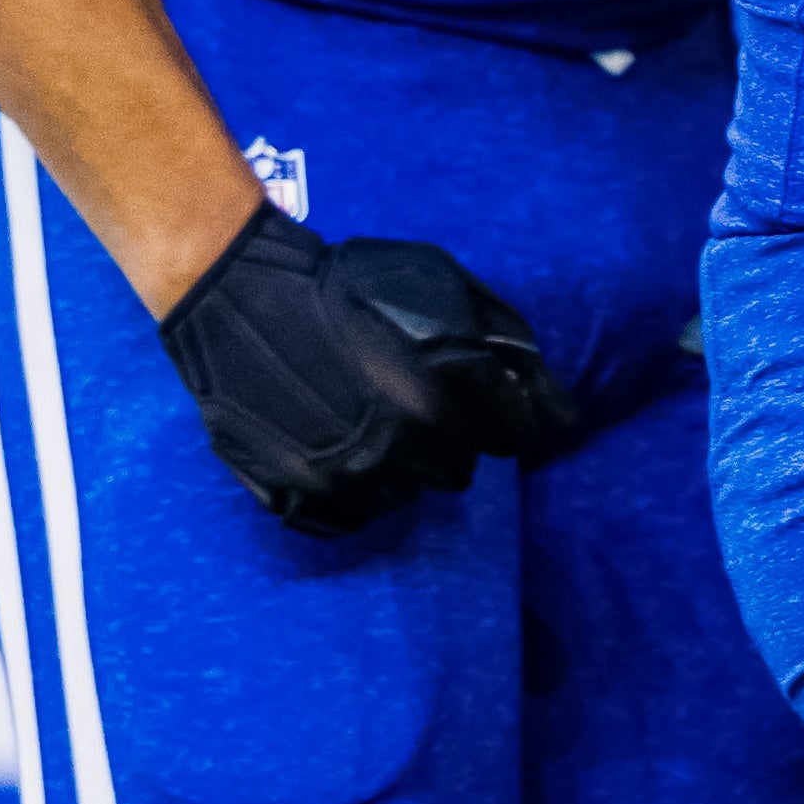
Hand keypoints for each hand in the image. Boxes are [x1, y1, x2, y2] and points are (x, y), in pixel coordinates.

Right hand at [154, 206, 578, 534]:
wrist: (240, 300)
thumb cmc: (347, 284)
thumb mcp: (442, 284)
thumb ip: (504, 340)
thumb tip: (563, 407)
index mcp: (444, 387)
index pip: (512, 434)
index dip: (502, 416)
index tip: (482, 406)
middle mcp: (402, 439)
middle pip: (457, 470)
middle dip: (446, 439)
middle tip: (409, 404)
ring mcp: (347, 474)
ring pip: (404, 497)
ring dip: (397, 467)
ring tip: (365, 420)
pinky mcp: (298, 495)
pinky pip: (351, 518)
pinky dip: (350, 493)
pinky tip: (334, 448)